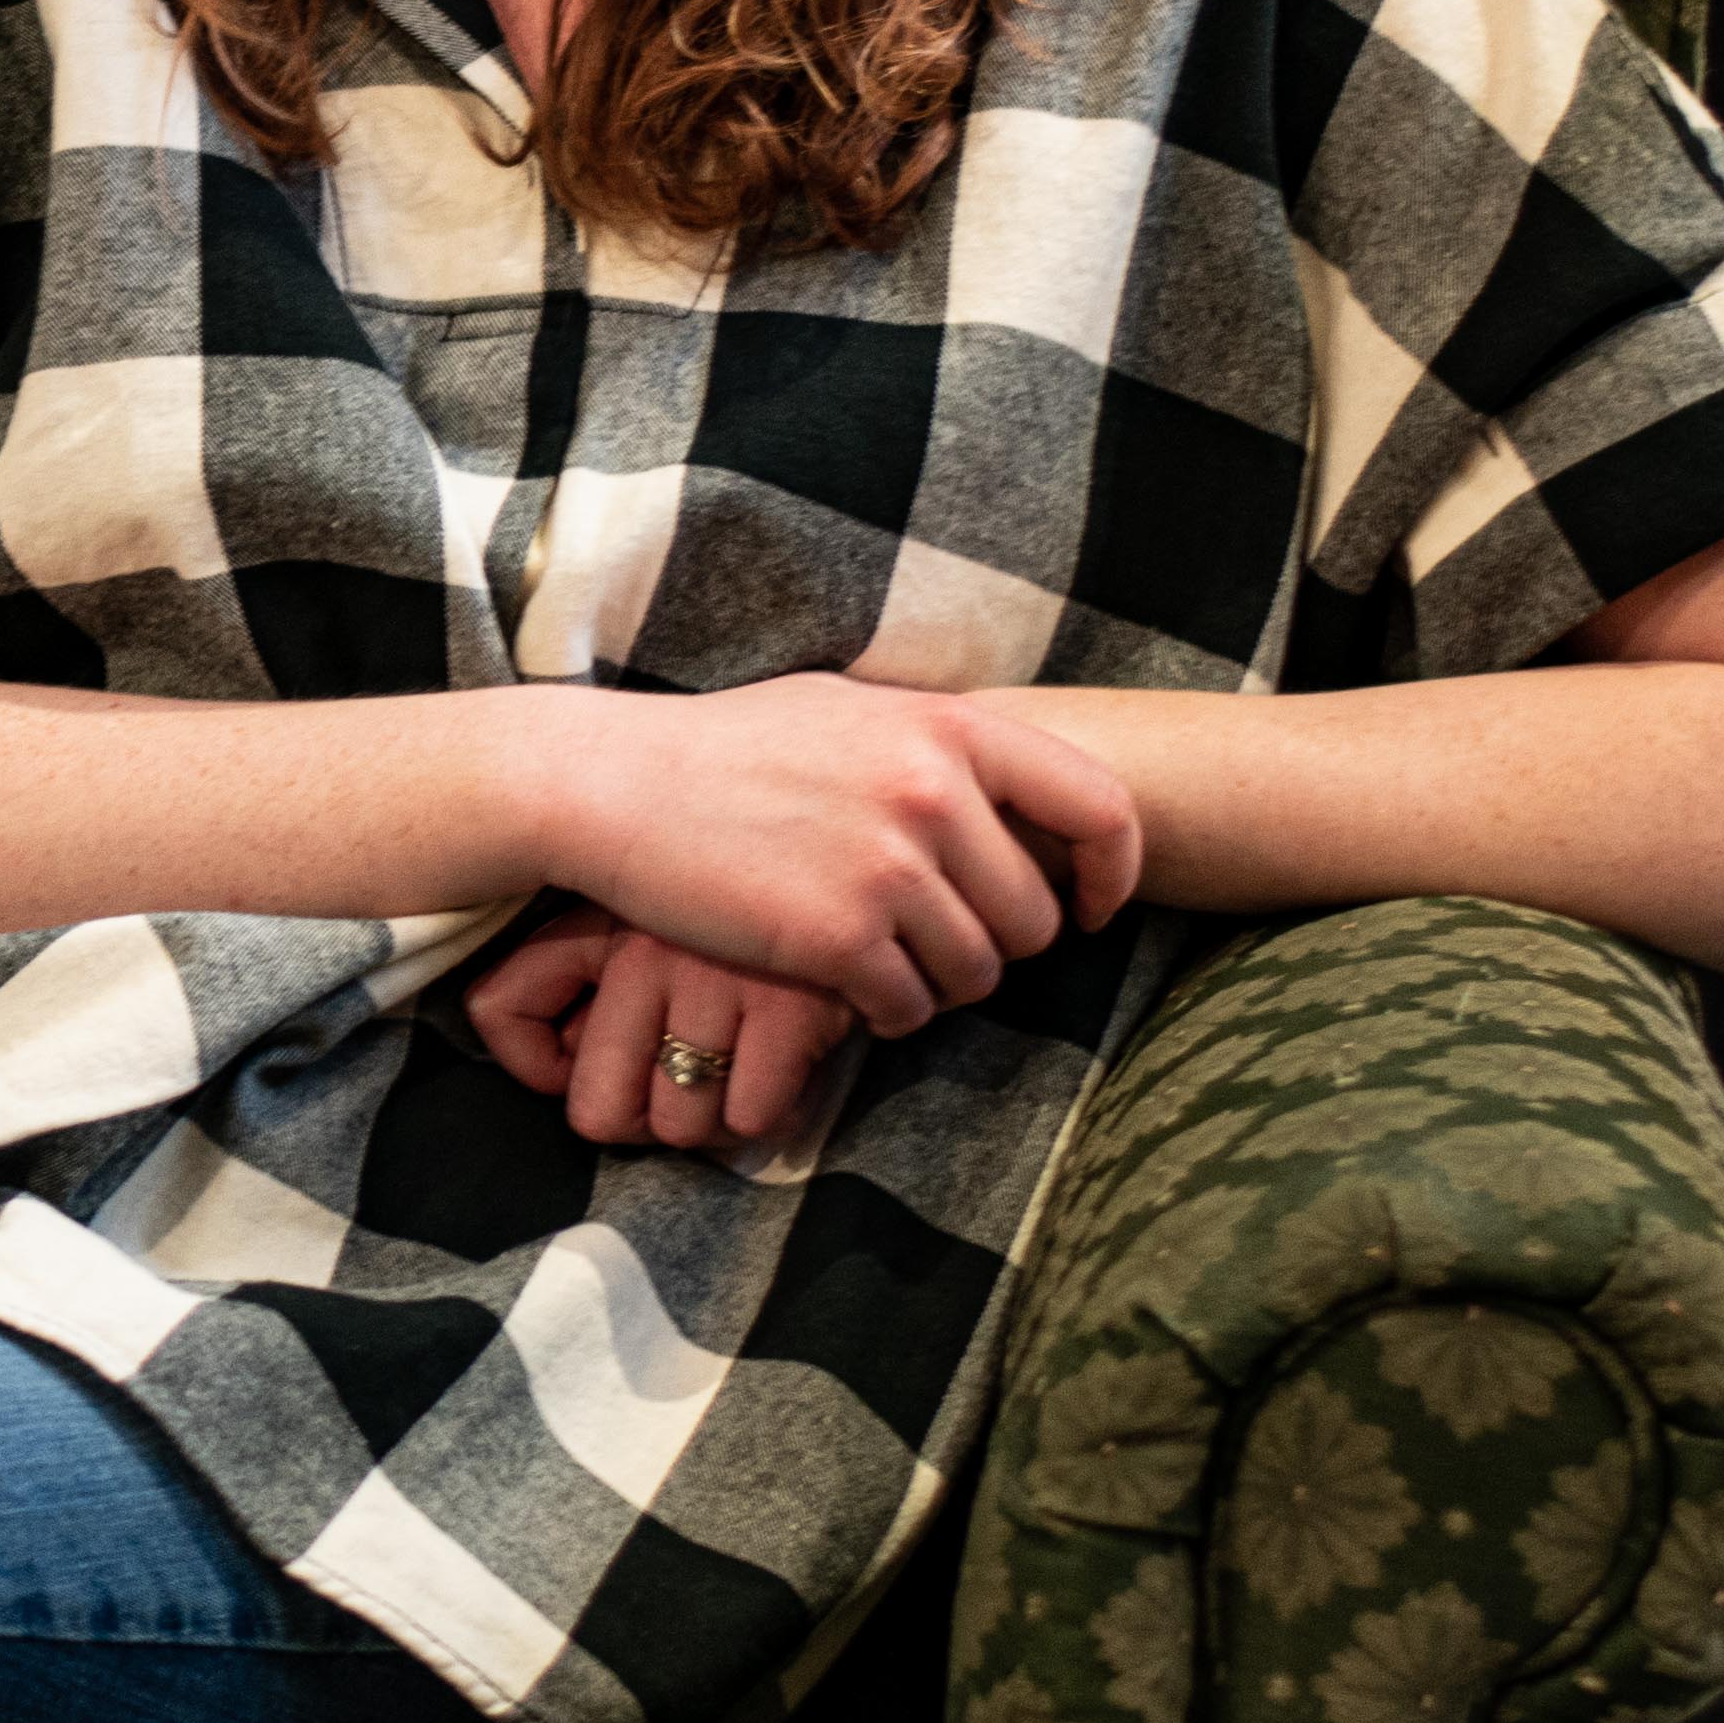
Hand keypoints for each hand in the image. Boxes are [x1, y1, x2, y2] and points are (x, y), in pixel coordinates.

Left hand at [465, 911, 859, 1152]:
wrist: (861, 854)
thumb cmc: (745, 898)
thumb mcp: (642, 908)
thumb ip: (572, 974)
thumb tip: (554, 1070)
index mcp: (595, 920)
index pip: (497, 1007)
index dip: (534, 1064)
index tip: (578, 1063)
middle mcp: (643, 952)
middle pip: (599, 1113)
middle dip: (643, 1120)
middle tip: (683, 1089)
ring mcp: (717, 983)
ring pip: (681, 1127)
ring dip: (714, 1120)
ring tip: (742, 1068)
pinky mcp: (791, 1010)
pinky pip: (752, 1118)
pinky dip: (771, 1110)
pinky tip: (787, 1063)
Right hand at [545, 678, 1141, 1035]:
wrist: (612, 784)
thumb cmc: (726, 747)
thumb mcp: (849, 709)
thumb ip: (937, 743)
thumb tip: (1017, 789)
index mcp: (949, 729)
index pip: (1100, 808)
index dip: (1111, 874)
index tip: (1086, 907)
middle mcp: (932, 795)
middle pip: (1033, 919)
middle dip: (993, 946)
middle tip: (934, 942)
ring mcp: (886, 869)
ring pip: (976, 974)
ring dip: (936, 986)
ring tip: (881, 963)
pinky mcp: (836, 938)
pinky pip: (906, 1007)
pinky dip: (881, 1012)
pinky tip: (841, 987)